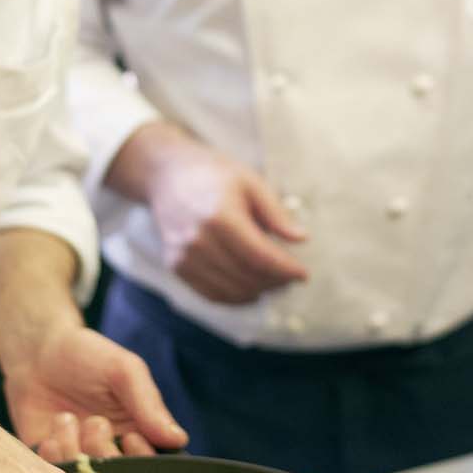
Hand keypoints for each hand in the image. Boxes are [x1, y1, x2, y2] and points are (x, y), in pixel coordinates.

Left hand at [3, 323, 187, 461]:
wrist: (37, 352)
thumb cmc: (88, 356)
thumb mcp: (124, 370)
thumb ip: (149, 403)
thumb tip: (178, 439)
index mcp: (141, 434)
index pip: (155, 467)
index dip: (143, 459)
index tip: (130, 436)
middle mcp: (113, 453)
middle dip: (106, 454)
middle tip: (95, 423)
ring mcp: (82, 461)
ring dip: (76, 452)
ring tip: (66, 419)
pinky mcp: (52, 465)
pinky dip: (53, 459)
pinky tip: (49, 435)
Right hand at [143, 137, 309, 303]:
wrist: (168, 175)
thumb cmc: (214, 175)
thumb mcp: (251, 183)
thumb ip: (276, 213)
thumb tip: (301, 239)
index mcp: (220, 217)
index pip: (260, 257)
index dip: (286, 270)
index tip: (304, 274)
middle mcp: (199, 240)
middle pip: (247, 276)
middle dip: (276, 282)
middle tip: (291, 277)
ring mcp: (184, 256)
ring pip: (231, 290)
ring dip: (258, 291)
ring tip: (274, 282)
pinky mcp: (176, 266)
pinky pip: (211, 293)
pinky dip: (235, 297)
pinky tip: (252, 288)